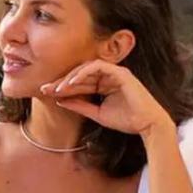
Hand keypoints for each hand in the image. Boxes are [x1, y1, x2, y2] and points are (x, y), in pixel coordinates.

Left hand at [42, 60, 172, 141]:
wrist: (147, 125)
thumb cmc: (126, 120)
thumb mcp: (97, 113)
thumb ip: (80, 106)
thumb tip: (60, 101)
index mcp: (104, 84)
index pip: (80, 83)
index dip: (62, 87)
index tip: (47, 93)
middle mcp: (109, 76)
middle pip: (80, 75)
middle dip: (62, 81)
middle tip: (45, 88)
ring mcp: (115, 72)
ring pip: (87, 69)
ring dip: (71, 77)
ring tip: (58, 87)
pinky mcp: (121, 72)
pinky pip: (98, 67)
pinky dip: (84, 72)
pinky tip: (73, 82)